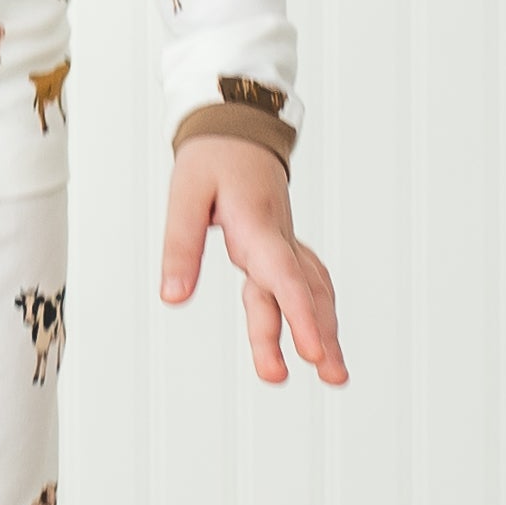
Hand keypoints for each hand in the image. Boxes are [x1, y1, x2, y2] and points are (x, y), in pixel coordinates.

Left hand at [160, 137, 345, 386]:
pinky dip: (316, 310)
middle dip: (320, 337)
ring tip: (332, 374)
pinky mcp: (281, 245)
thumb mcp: (185, 196)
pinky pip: (306, 281)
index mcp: (257, 227)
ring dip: (325, 330)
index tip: (312, 353)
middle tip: (331, 377)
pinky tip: (322, 336)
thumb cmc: (212, 158)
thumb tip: (173, 298)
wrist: (237, 126)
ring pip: (311, 290)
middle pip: (303, 292)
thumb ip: (180, 247)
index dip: (301, 318)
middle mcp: (278, 239)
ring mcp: (284, 243)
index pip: (284, 278)